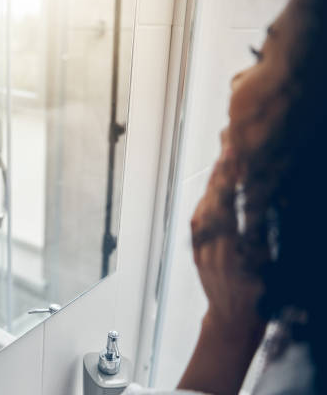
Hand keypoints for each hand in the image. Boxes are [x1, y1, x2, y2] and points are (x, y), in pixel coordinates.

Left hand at [190, 127, 265, 335]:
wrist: (231, 319)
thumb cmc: (257, 296)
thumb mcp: (267, 265)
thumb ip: (262, 233)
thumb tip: (263, 201)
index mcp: (231, 250)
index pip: (229, 204)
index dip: (231, 178)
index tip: (235, 154)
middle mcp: (210, 244)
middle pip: (214, 199)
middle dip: (222, 171)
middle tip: (228, 143)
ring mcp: (200, 245)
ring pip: (205, 205)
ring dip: (215, 181)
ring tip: (224, 157)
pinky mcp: (195, 246)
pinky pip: (199, 217)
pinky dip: (208, 198)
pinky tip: (214, 185)